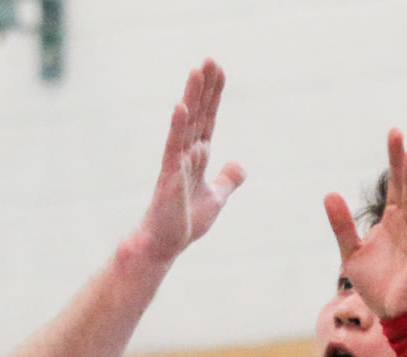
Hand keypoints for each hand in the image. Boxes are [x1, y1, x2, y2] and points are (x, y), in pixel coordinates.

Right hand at [132, 60, 245, 259]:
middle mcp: (185, 155)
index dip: (214, 95)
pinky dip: (177, 127)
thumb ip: (227, 179)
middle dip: (204, 88)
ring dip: (192, 98)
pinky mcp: (169, 177)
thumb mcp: (216, 198)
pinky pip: (173, 148)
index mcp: (197, 157)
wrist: (166, 246)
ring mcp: (176, 163)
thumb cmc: (184, 223)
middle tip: (210, 59)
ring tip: (196, 71)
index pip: (208, 119)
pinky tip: (181, 107)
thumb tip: (239, 166)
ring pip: (185, 124)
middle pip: (198, 114)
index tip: (218, 69)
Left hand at [324, 128, 406, 319]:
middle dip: (402, 161)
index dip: (394, 160)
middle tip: (398, 134)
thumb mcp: (351, 252)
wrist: (394, 314)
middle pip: (405, 186)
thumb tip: (329, 194)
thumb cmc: (378, 283)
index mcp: (392, 220)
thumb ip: (342, 225)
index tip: (394, 133)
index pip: (394, 184)